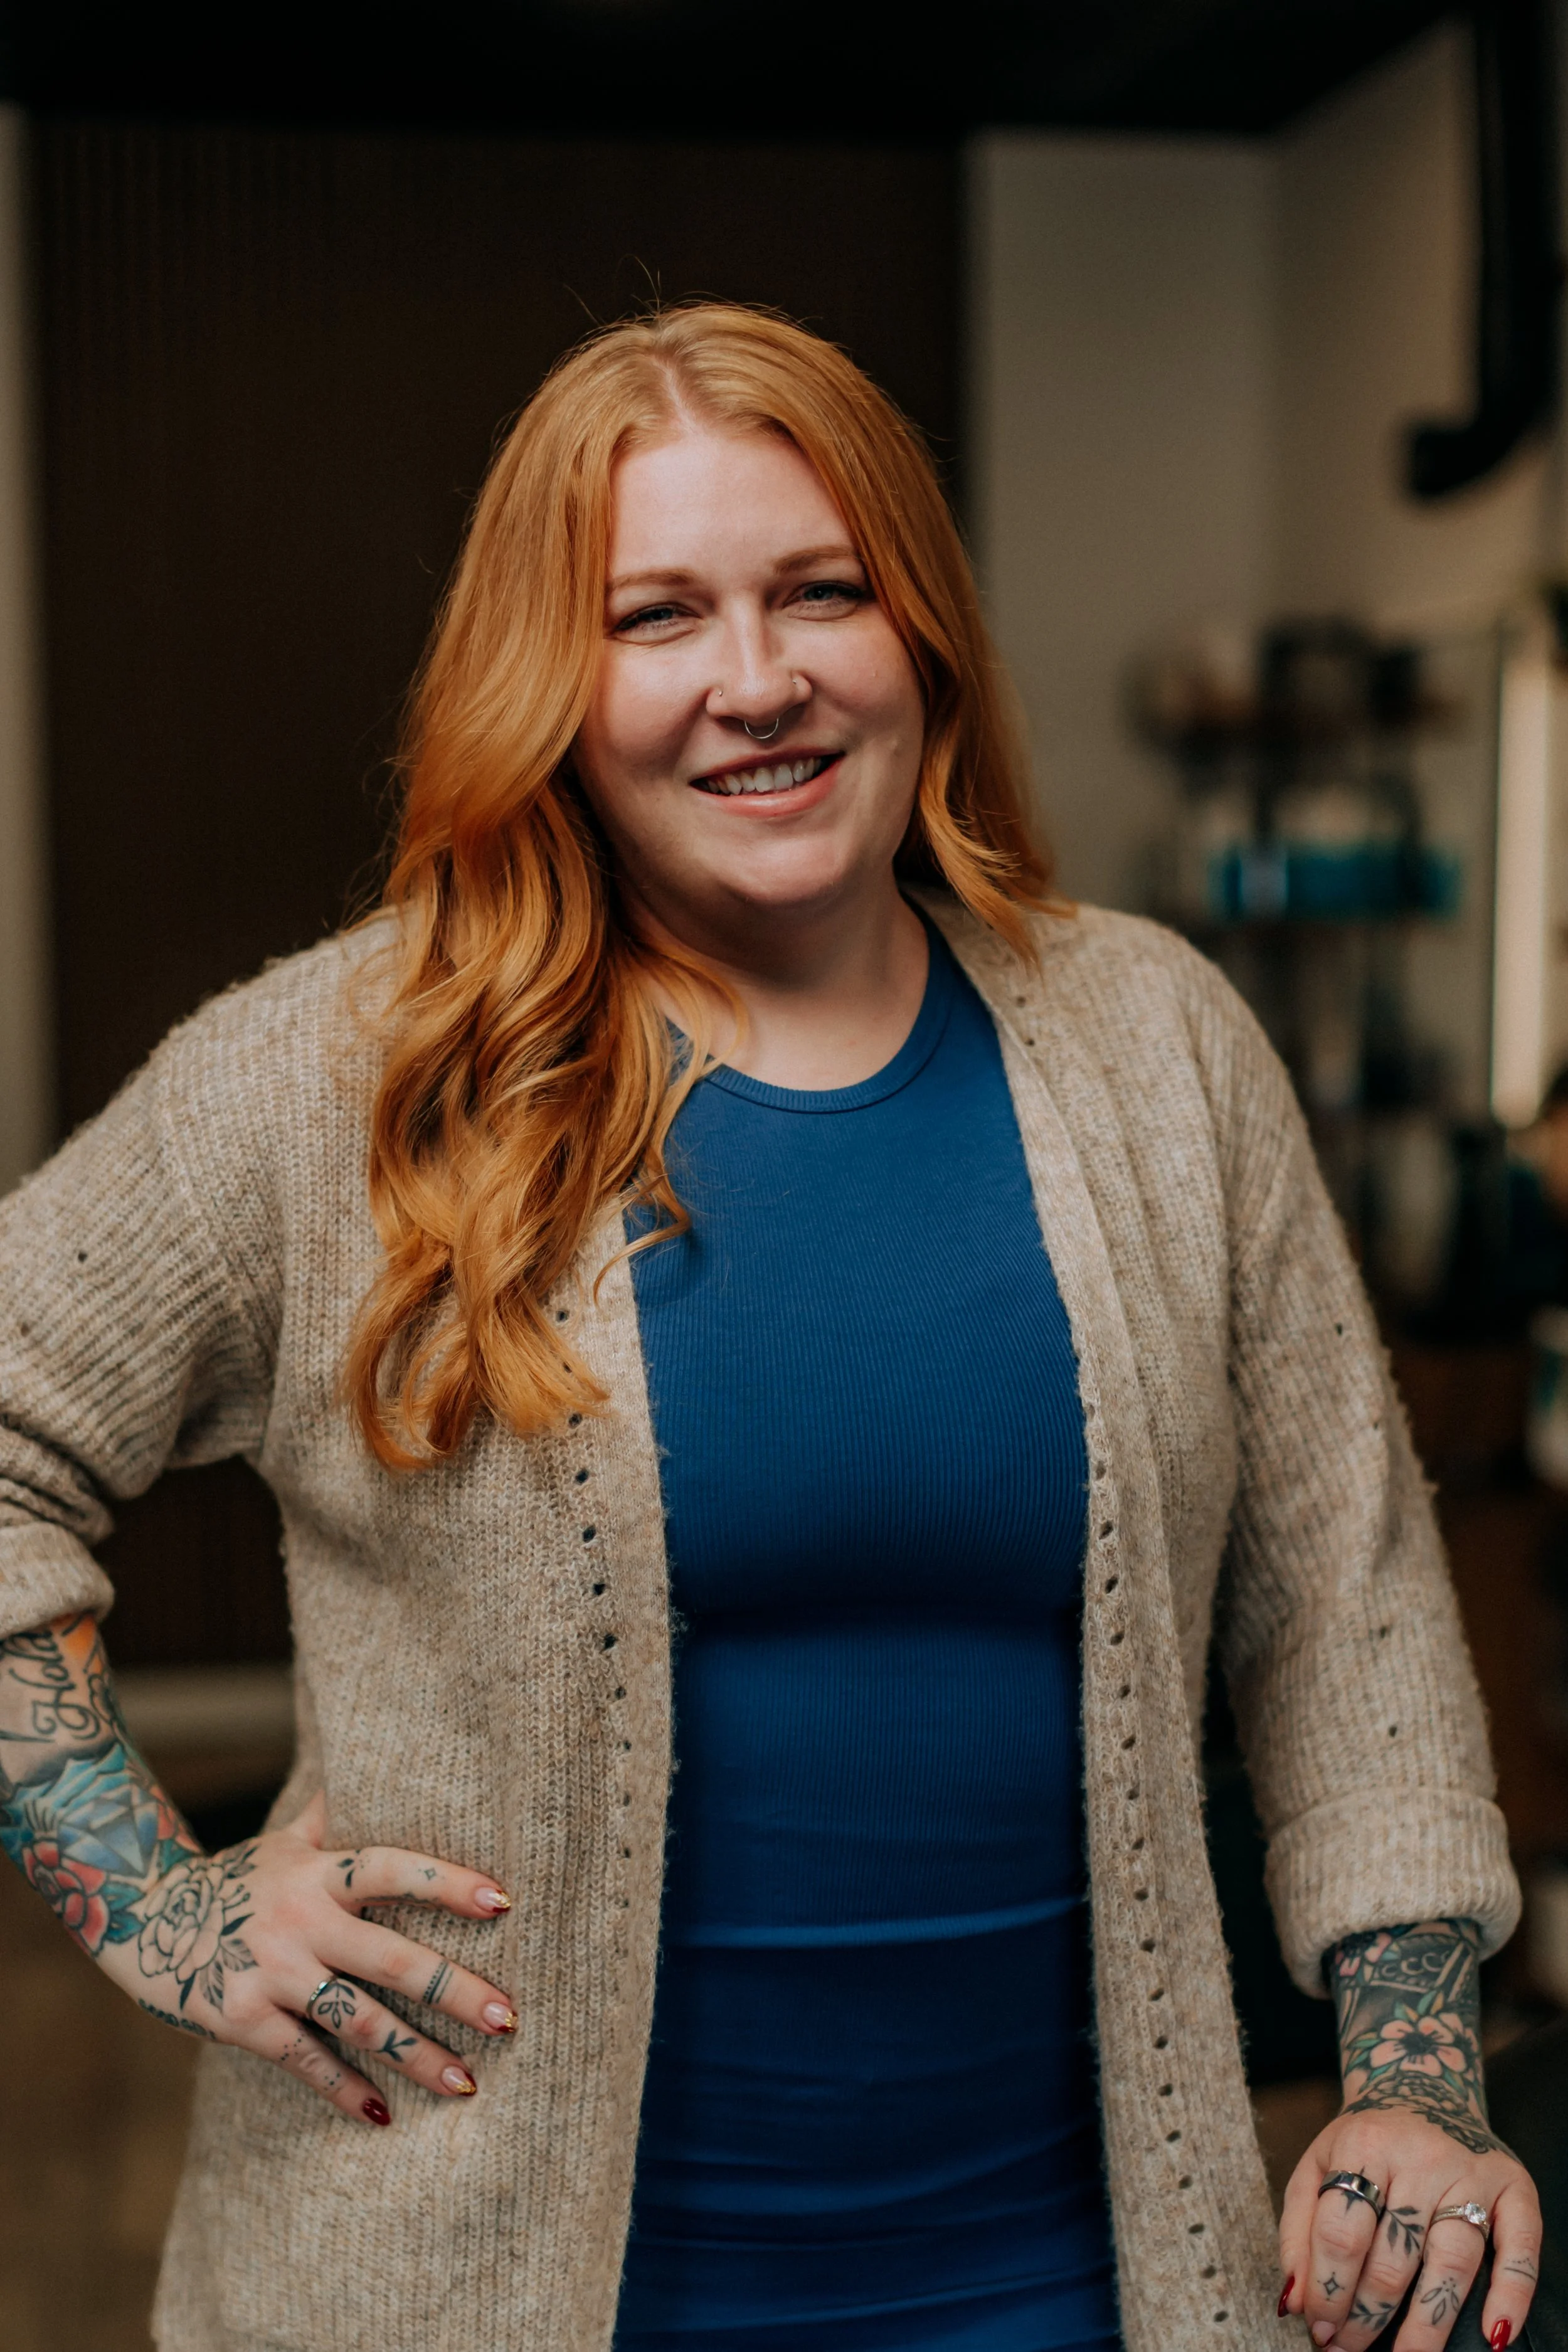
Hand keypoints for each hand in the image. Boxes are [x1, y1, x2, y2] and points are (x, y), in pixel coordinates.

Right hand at [97, 1792, 517, 2127]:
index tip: (504, 1903)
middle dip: (453, 1990)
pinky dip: (345, 2090)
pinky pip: (305, 2061)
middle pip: (390, 1957)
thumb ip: (337, 1813)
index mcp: (318, 1872)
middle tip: (509, 2018)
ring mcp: (273, 1973)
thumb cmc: (239, 1879)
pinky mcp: (244, 2020)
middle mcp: (301, 1920)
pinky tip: (384, 2116)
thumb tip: (387, 1755)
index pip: (393, 1869)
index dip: (447, 1884)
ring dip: (415, 2055)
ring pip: (357, 2019)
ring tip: (467, 2083)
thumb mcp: (287, 1839)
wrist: (145, 1919)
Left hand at [1279, 2107, 1540, 2350]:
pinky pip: (1520, 2248)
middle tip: (1351, 2349)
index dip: (1328, 2290)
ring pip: (1451, 2261)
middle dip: (1369, 2315)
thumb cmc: (1365, 2143)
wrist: (1421, 2089)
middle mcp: (1421, 2155)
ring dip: (1428, 2324)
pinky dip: (1511, 2294)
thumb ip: (1299, 2232)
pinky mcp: (1515, 2186)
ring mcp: (1471, 2170)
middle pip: (1395, 2256)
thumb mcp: (1316, 2167)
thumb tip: (1294, 2301)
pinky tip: (1494, 2334)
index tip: (1320, 2329)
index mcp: (1364, 2144)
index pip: (1342, 2233)